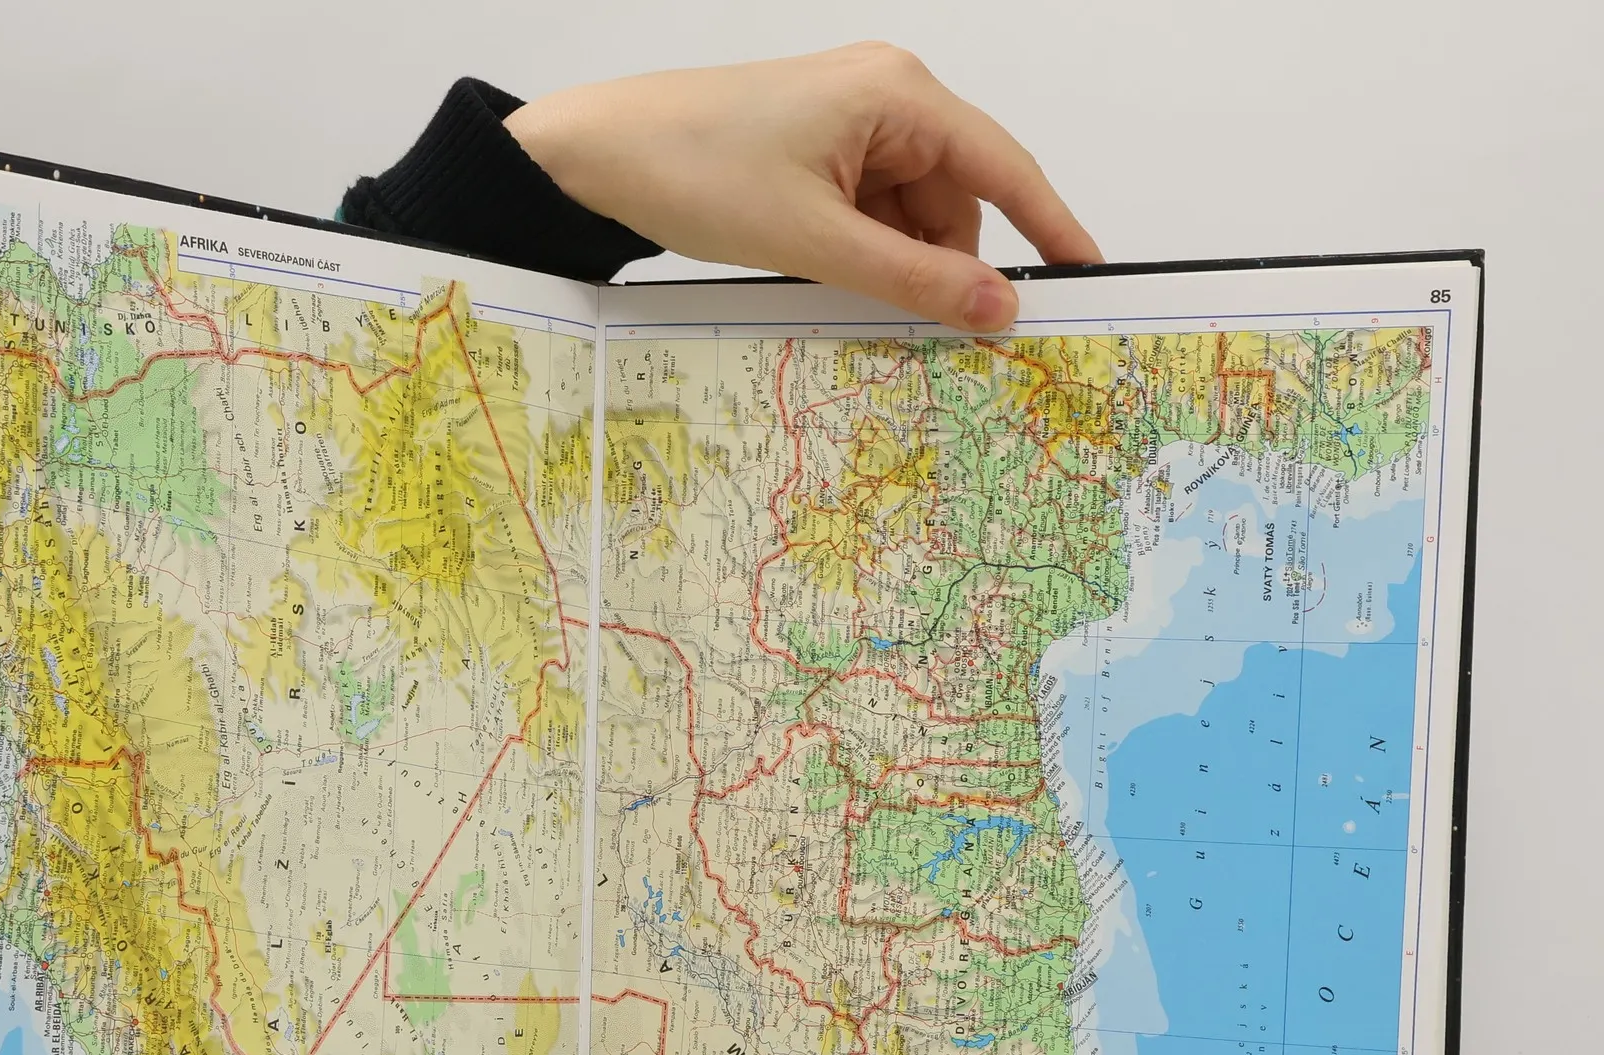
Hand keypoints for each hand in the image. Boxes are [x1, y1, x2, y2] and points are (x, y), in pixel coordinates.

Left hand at [506, 42, 1099, 330]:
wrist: (597, 157)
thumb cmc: (696, 171)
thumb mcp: (815, 242)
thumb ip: (914, 282)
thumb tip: (997, 309)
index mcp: (897, 94)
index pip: (1003, 167)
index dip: (1049, 225)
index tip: (1086, 275)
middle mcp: (885, 97)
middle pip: (955, 200)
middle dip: (943, 266)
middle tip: (927, 332)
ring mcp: (849, 124)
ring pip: (911, 216)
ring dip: (897, 266)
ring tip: (841, 294)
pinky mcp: (817, 152)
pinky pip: (871, 214)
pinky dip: (865, 255)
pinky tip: (830, 280)